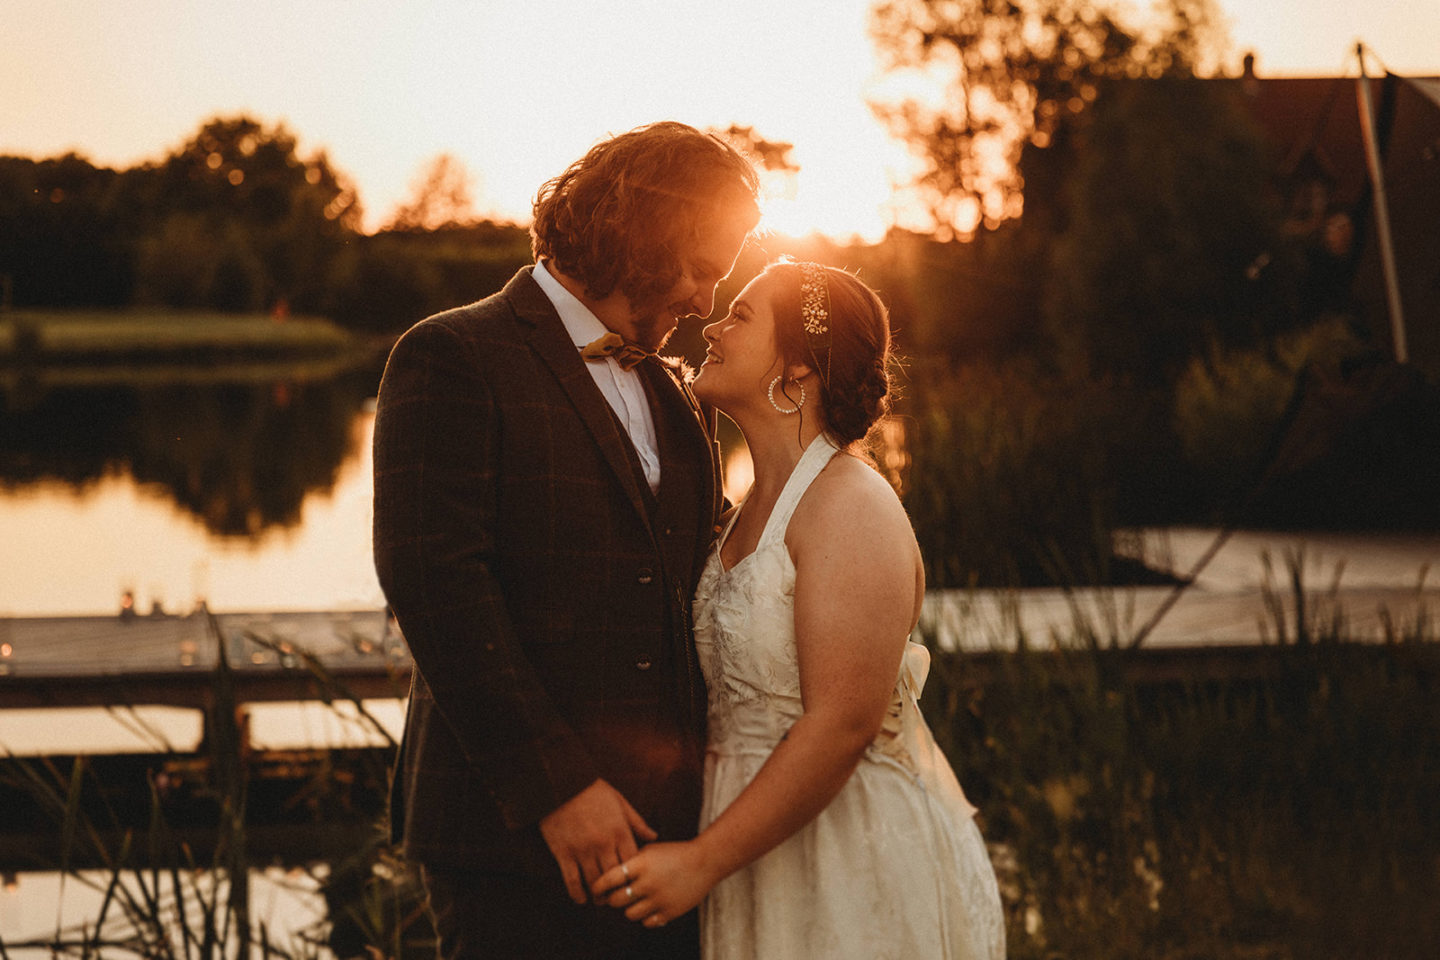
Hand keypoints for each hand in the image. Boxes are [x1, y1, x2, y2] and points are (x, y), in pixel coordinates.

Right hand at [539, 779, 656, 904]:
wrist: (560, 783)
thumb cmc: (592, 790)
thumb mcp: (619, 801)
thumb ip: (637, 822)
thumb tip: (654, 837)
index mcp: (620, 831)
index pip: (632, 863)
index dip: (634, 876)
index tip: (634, 882)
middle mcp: (603, 844)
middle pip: (615, 877)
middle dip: (618, 890)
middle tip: (618, 897)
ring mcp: (583, 850)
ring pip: (594, 883)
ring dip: (598, 896)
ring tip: (601, 900)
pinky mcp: (564, 853)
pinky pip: (572, 881)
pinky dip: (577, 894)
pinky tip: (581, 899)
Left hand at [591, 841, 716, 928]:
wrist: (705, 861)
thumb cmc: (674, 854)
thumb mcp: (650, 851)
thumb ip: (630, 862)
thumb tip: (605, 876)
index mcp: (641, 864)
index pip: (609, 879)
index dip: (598, 886)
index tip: (595, 890)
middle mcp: (648, 882)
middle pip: (616, 900)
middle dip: (612, 899)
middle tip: (613, 897)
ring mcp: (659, 899)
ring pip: (629, 915)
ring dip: (628, 909)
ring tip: (633, 902)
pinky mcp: (670, 912)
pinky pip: (647, 922)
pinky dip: (645, 917)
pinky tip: (649, 907)